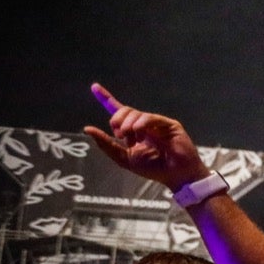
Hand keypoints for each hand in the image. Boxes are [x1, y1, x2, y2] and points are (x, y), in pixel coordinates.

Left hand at [83, 83, 210, 190]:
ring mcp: (157, 124)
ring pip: (136, 113)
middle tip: (120, 136)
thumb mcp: (124, 158)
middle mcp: (145, 125)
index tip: (94, 87)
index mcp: (133, 131)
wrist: (175, 177)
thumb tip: (87, 129)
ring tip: (132, 140)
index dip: (106, 98)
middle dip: (117, 120)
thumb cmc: (153, 169)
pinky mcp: (169, 124)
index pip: (118, 111)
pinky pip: (150, 117)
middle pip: (125, 110)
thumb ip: (106, 144)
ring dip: (128, 125)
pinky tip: (140, 134)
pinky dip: (141, 124)